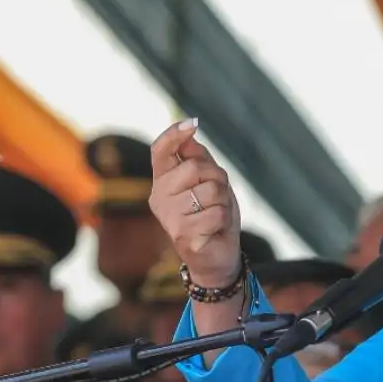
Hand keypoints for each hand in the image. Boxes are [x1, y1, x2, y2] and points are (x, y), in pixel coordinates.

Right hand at [150, 117, 241, 288]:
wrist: (218, 256)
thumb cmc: (212, 215)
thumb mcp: (210, 182)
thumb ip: (198, 158)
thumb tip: (189, 133)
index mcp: (162, 180)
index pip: (161, 151)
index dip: (174, 135)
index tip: (192, 124)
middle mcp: (158, 197)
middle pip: (196, 167)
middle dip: (217, 179)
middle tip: (216, 198)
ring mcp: (168, 217)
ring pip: (211, 191)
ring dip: (223, 202)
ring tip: (214, 215)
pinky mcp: (182, 234)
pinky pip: (217, 213)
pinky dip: (223, 220)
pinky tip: (214, 230)